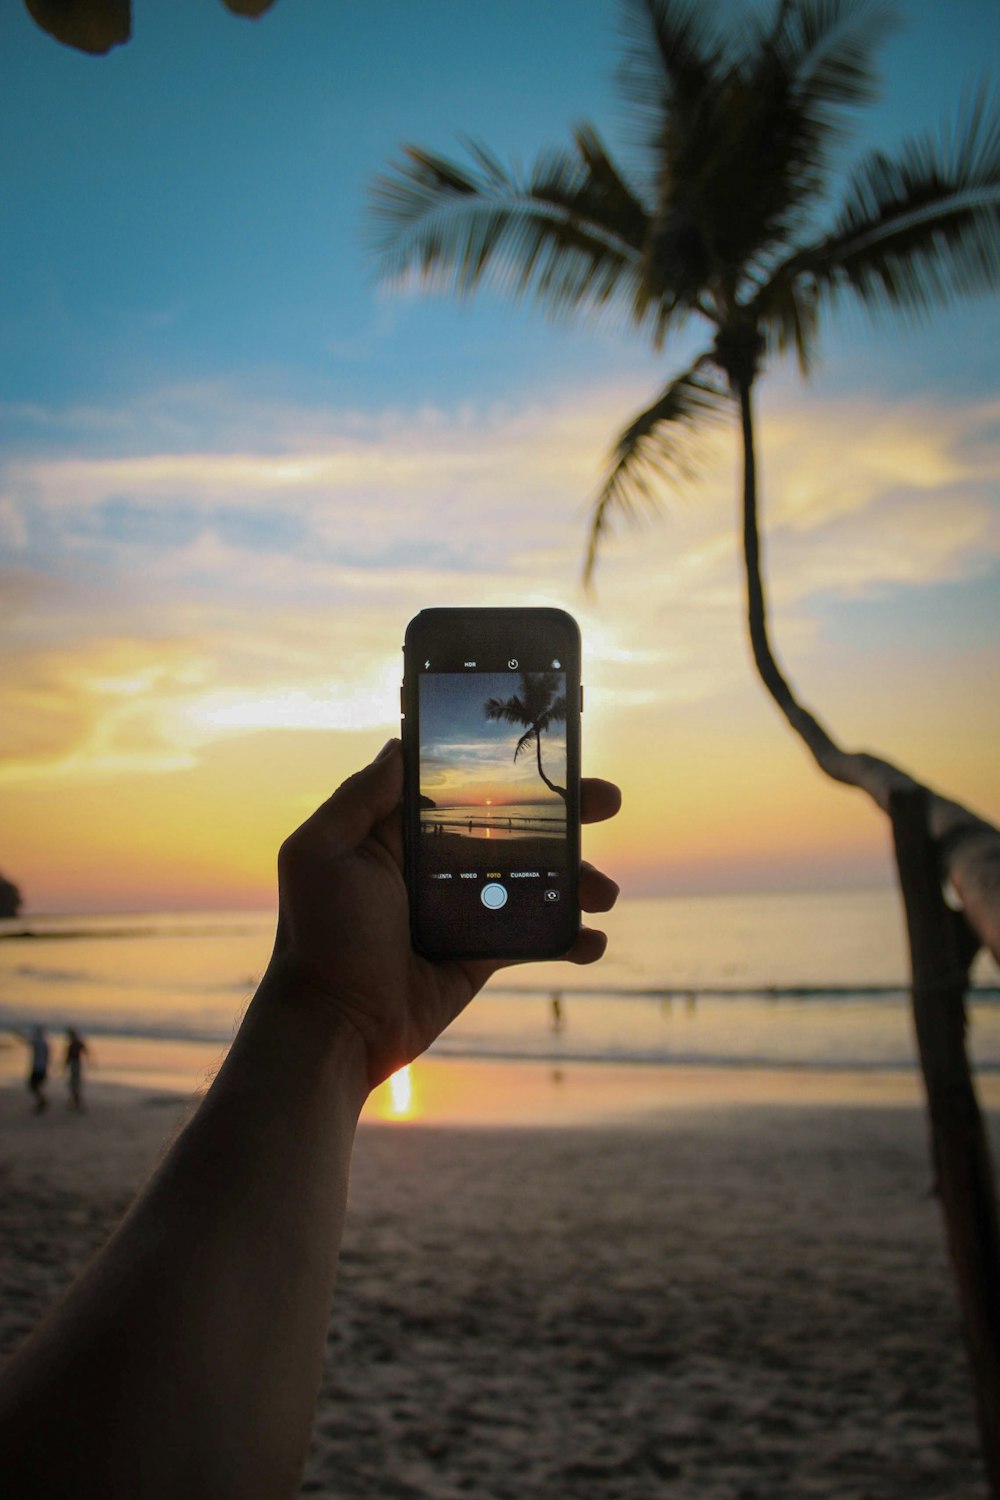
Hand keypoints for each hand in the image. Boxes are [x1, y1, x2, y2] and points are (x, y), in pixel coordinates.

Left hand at [265, 739, 620, 1086]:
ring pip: (537, 880)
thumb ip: (360, 797)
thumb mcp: (321, 852)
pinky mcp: (482, 956)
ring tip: (604, 891)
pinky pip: (537, 938)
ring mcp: (465, 911)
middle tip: (606, 800)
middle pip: (515, 828)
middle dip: (567, 813)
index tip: (555, 751)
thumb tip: (401, 744)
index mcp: (401, 834)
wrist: (334, 1027)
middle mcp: (438, 866)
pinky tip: (593, 939)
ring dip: (580, 879)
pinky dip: (572, 939)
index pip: (464, 788)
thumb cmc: (319, 937)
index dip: (509, 770)